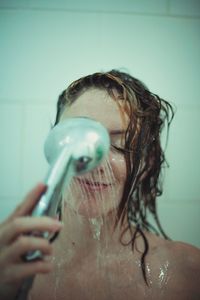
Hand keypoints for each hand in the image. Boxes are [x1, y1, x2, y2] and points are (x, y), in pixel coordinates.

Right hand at [0, 183, 62, 299]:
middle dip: (42, 222)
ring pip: (24, 243)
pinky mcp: (9, 275)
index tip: (43, 184)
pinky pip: (30, 268)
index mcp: (4, 228)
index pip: (18, 209)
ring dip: (44, 244)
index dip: (31, 196)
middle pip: (19, 224)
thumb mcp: (15, 239)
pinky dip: (44, 265)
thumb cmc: (7, 256)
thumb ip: (32, 228)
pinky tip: (47, 265)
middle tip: (59, 225)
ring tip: (50, 250)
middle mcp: (1, 240)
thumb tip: (55, 217)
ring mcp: (3, 257)